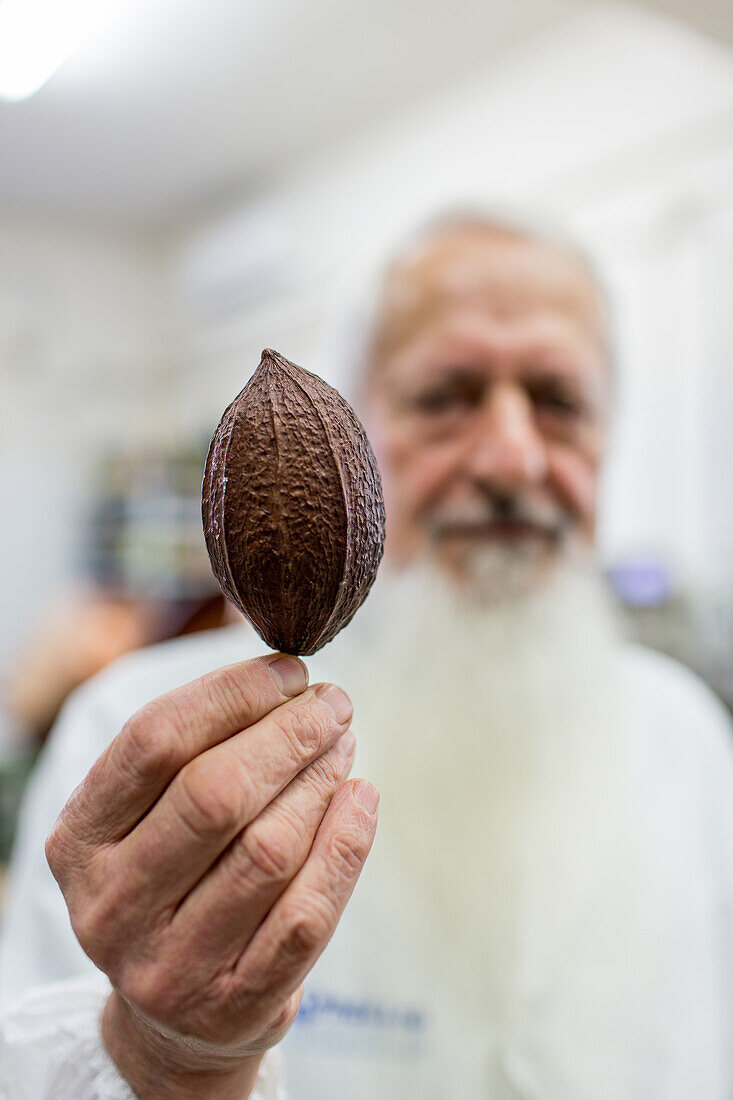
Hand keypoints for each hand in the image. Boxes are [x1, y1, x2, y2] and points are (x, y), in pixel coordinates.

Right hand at [45, 654, 377, 1098]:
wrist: (176, 1018)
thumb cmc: (173, 879)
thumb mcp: (148, 817)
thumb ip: (195, 749)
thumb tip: (288, 679)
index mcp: (79, 840)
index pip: (155, 741)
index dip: (232, 694)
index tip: (291, 672)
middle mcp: (112, 905)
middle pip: (215, 793)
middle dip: (289, 734)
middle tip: (335, 704)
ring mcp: (170, 964)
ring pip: (268, 849)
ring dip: (321, 781)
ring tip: (344, 746)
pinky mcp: (236, 1003)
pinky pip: (308, 912)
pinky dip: (346, 844)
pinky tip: (362, 800)